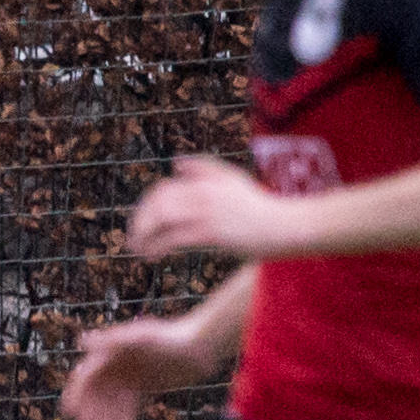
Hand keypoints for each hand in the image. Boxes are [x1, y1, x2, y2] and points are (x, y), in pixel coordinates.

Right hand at [60, 315, 226, 419]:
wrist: (201, 346)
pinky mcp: (143, 387)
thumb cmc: (171, 337)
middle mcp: (116, 365)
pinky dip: (124, 418)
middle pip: (97, 393)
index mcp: (110, 352)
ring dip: (106, 419)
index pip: (86, 375)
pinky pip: (128, 406)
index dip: (76, 394)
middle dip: (92, 413)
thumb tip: (82, 341)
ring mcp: (129, 376)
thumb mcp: (142, 338)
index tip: (70, 413)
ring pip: (112, 402)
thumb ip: (113, 340)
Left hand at [125, 156, 297, 260]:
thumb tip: (175, 162)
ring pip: (161, 219)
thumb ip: (205, 168)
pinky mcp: (212, 232)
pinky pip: (173, 238)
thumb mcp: (233, 179)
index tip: (141, 221)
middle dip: (139, 221)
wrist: (285, 225)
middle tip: (133, 239)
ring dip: (142, 235)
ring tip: (138, 250)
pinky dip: (157, 247)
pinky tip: (152, 257)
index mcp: (205, 180)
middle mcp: (203, 192)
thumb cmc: (260, 205)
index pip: (162, 189)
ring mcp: (207, 211)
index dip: (146, 206)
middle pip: (157, 203)